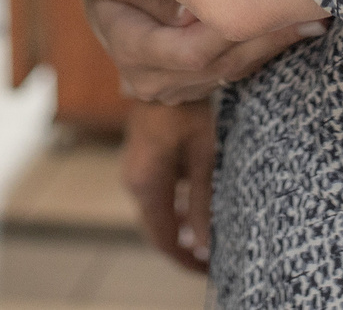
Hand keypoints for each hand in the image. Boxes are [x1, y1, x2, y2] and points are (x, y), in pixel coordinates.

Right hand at [82, 0, 323, 104]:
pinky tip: (294, 29)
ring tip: (314, 17)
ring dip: (273, 45)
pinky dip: (263, 50)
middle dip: (266, 37)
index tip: (271, 5)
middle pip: (218, 65)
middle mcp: (149, 81)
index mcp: (130, 48)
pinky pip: (233, 72)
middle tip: (311, 11)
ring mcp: (171, 91)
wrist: (106, 0)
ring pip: (231, 72)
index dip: (231, 32)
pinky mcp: (192, 88)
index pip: (189, 50)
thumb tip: (194, 14)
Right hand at [122, 98, 218, 271]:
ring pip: (154, 215)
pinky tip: (191, 212)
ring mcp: (133, 172)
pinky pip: (153, 198)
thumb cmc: (186, 110)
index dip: (184, 260)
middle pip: (156, 230)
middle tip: (209, 261)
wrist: (162, 70)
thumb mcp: (203, 155)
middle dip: (181, 249)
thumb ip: (203, 200)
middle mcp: (134, 182)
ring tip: (204, 239)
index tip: (207, 271)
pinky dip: (171, 211)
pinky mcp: (138, 163)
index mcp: (147, 185)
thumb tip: (205, 245)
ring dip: (177, 230)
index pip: (163, 239)